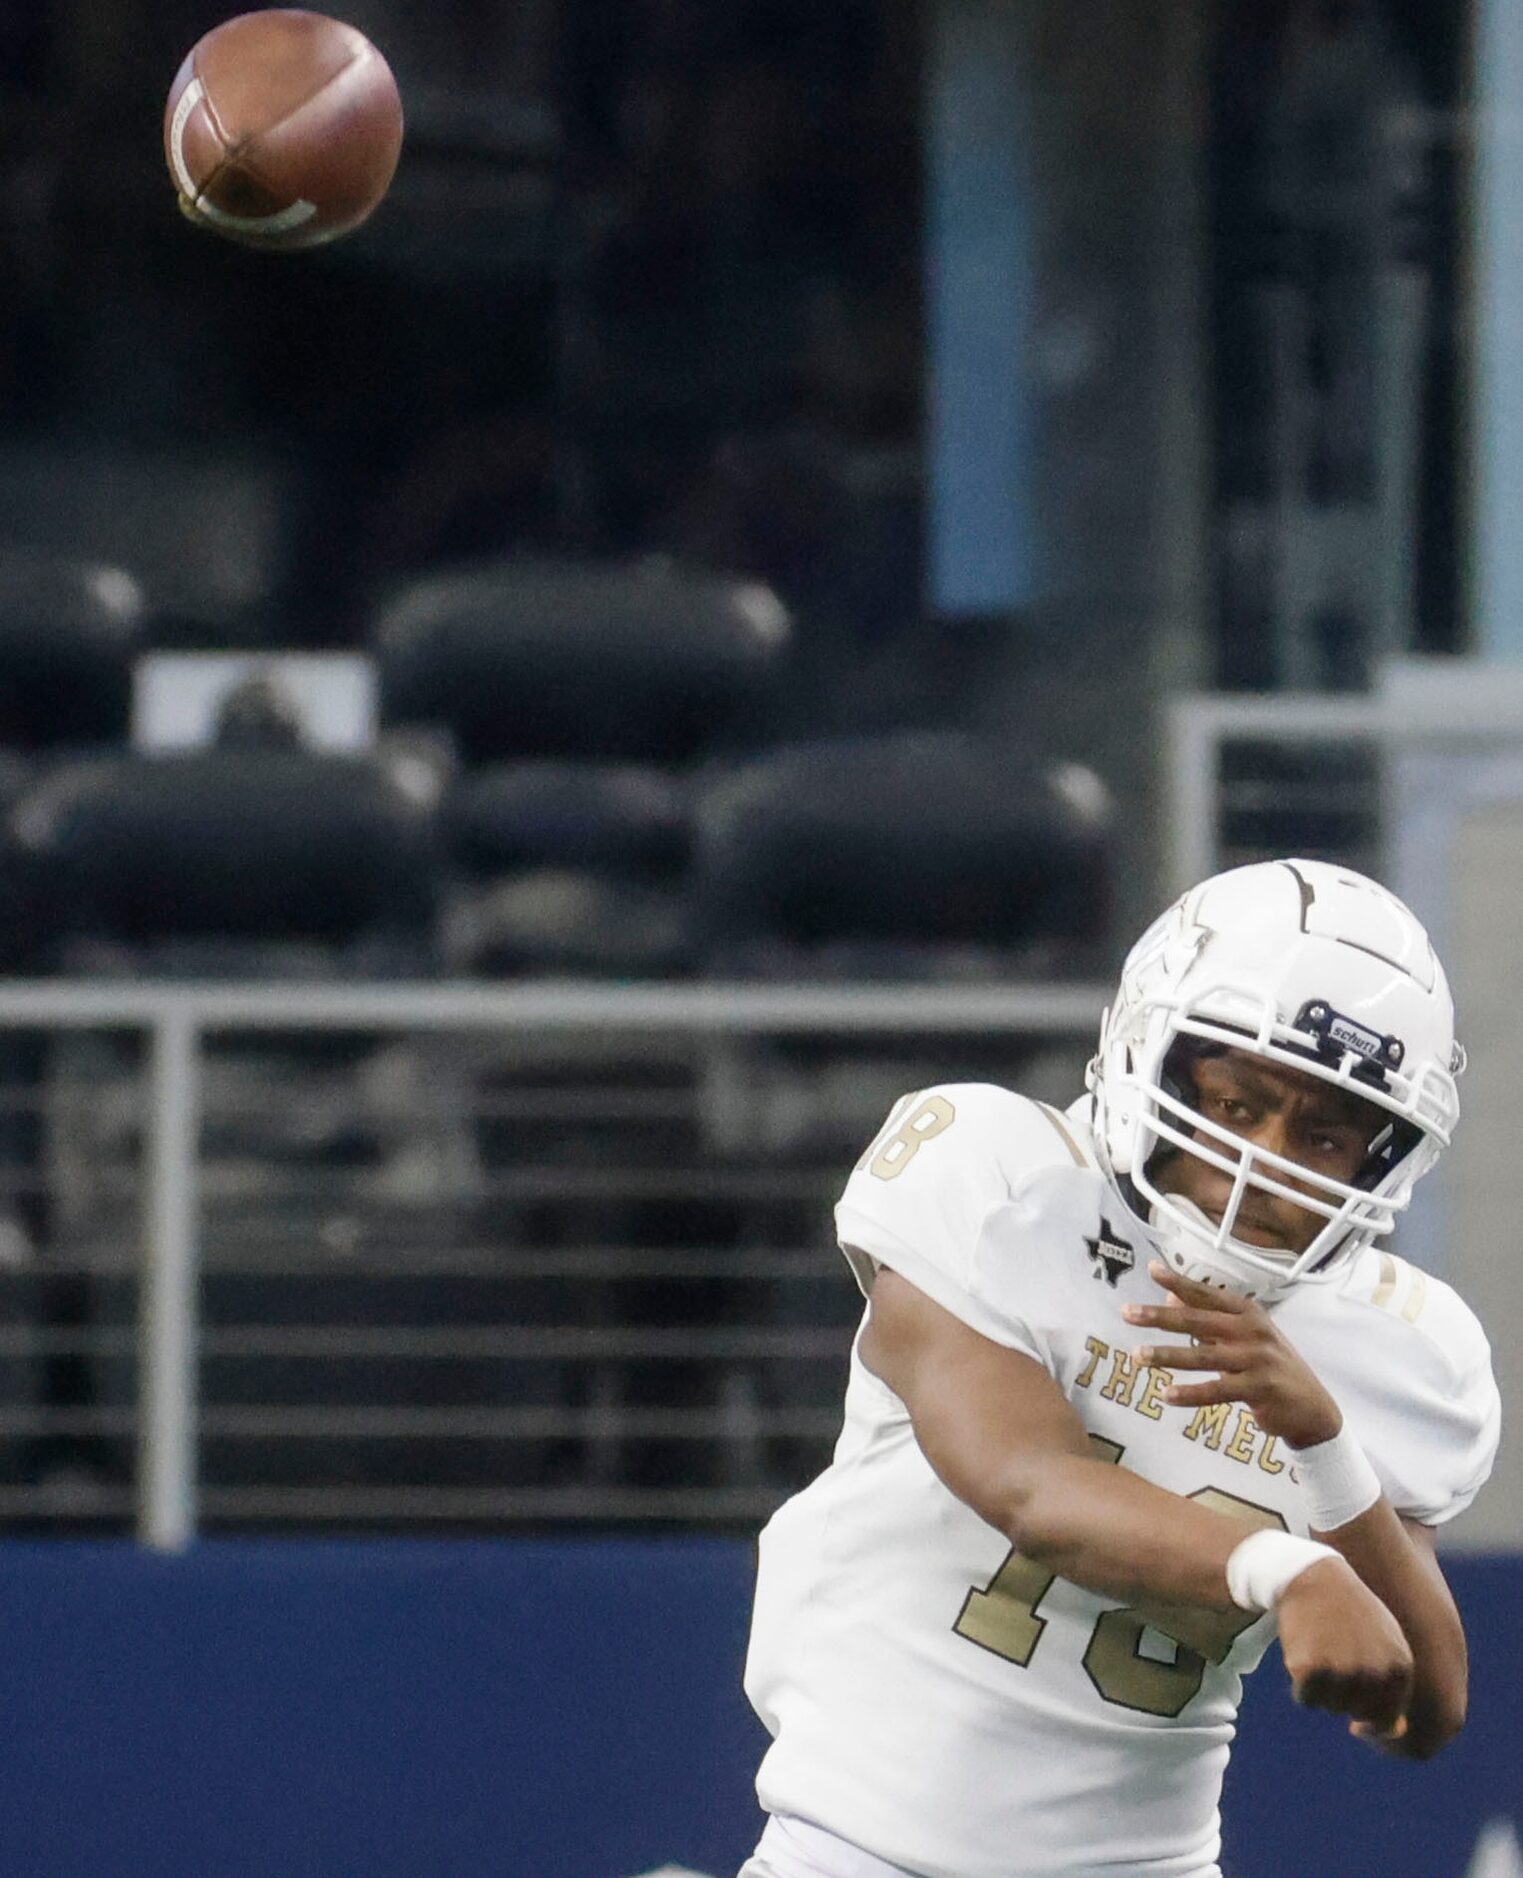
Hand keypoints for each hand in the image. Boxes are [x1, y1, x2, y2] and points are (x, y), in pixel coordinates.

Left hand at [1122, 1261, 1342, 1448]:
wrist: (1313, 1409)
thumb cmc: (1271, 1368)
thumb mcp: (1244, 1338)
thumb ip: (1208, 1320)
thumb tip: (1169, 1299)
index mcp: (1248, 1313)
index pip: (1207, 1294)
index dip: (1179, 1282)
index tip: (1152, 1269)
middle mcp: (1253, 1331)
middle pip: (1199, 1320)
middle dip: (1161, 1317)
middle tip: (1128, 1313)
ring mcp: (1258, 1359)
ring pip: (1204, 1356)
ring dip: (1168, 1356)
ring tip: (1138, 1356)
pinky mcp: (1261, 1388)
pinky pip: (1218, 1390)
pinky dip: (1190, 1393)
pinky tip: (1166, 1395)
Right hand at [1276, 1556, 1412, 1733]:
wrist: (1315, 1575)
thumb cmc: (1353, 1614)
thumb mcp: (1386, 1644)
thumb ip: (1394, 1689)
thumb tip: (1395, 1733)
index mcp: (1400, 1667)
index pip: (1387, 1720)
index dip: (1369, 1713)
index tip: (1356, 1689)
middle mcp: (1375, 1672)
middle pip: (1357, 1713)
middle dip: (1344, 1695)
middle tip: (1335, 1655)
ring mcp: (1342, 1670)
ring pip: (1331, 1707)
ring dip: (1322, 1689)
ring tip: (1321, 1649)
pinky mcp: (1310, 1668)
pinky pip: (1306, 1699)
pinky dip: (1302, 1686)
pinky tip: (1304, 1654)